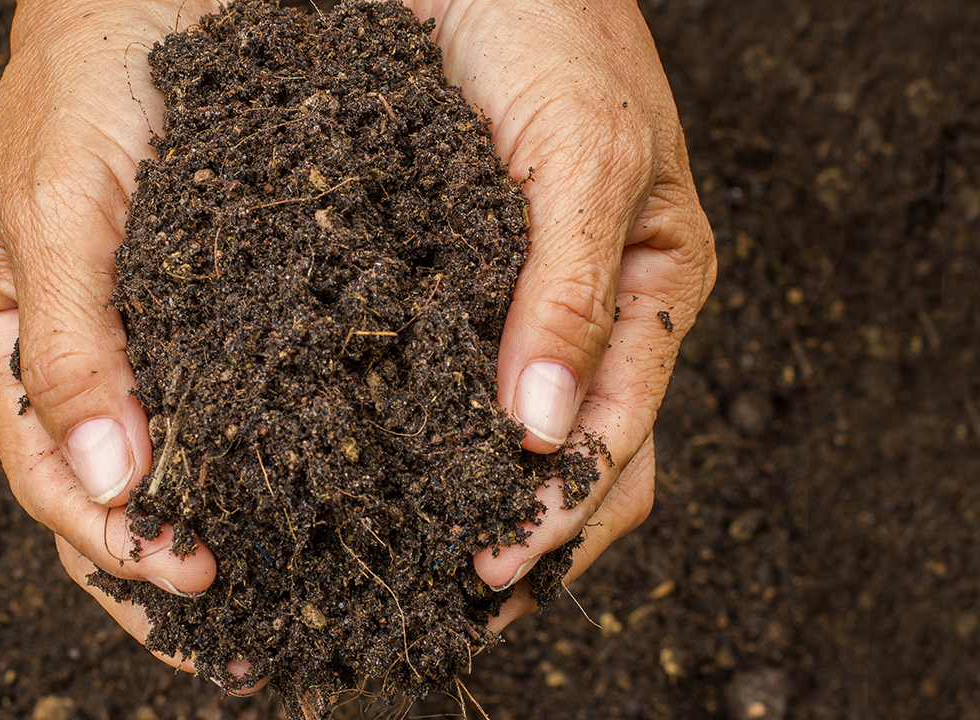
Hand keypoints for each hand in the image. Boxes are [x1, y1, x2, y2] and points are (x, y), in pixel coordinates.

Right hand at [0, 0, 237, 676]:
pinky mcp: (208, 317)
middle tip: (249, 647)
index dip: (120, 552)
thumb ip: (68, 346)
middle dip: (168, 583)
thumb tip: (108, 489)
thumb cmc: (82, 81)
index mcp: (14, 346)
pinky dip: (262, 469)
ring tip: (287, 607)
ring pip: (173, 474)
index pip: (55, 487)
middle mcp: (76, 361)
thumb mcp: (58, 204)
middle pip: (114, 506)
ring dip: (220, 544)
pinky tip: (311, 503)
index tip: (197, 587)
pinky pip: (230, 413)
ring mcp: (142, 344)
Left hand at [399, 0, 715, 622]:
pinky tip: (372, 471)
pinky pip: (449, 377)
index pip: (623, 443)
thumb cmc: (557, 25)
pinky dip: (424, 438)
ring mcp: (530, 301)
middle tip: (442, 605)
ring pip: (511, 438)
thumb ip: (576, 289)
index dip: (557, 519)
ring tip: (404, 570)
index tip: (484, 573)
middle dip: (521, 542)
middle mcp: (597, 311)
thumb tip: (548, 430)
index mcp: (656, 292)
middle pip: (577, 465)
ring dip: (470, 506)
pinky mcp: (461, 277)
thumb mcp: (589, 153)